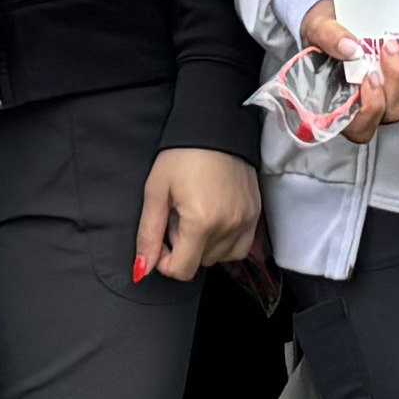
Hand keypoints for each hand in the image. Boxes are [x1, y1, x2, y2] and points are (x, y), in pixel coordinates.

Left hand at [136, 146, 260, 279]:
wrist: (216, 127)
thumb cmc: (182, 155)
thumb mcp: (156, 192)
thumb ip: (149, 234)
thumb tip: (142, 270)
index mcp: (200, 223)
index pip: (181, 271)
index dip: (165, 261)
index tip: (161, 238)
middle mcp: (228, 227)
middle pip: (199, 264)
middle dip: (184, 248)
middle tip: (179, 216)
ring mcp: (246, 223)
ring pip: (219, 258)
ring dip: (204, 246)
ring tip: (197, 215)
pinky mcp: (256, 216)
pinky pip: (240, 248)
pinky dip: (225, 243)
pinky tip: (215, 221)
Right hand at [298, 0, 398, 135]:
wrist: (334, 19)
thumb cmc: (323, 33)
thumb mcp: (317, 28)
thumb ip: (329, 37)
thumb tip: (351, 48)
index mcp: (336, 107)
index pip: (357, 128)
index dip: (369, 112)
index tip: (367, 79)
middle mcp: (362, 107)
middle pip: (385, 116)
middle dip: (391, 90)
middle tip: (384, 56)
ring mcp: (382, 94)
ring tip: (390, 48)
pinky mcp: (397, 81)